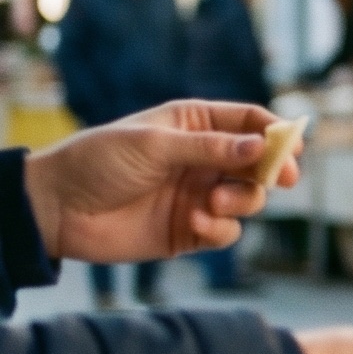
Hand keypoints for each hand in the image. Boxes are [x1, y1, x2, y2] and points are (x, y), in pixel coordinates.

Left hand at [25, 100, 293, 263]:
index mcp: (194, 125)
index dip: (275, 132)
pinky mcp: (191, 230)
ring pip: (249, 197)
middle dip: (272, 170)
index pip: (248, 122)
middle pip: (259, 161)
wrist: (58, 209)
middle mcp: (203, 159)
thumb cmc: (100, 162)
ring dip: (243, 200)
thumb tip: (262, 146)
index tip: (293, 146)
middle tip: (283, 178)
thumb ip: (210, 148)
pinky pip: (227, 231)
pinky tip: (198, 224)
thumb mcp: (155, 145)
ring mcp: (199, 194)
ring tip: (214, 203)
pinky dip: (221, 229)